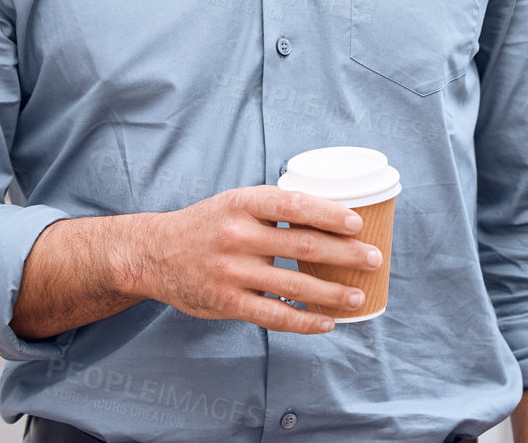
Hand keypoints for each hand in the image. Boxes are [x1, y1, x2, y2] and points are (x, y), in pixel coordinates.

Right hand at [129, 186, 381, 333]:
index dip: (329, 214)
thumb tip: (328, 214)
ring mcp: (232, 271)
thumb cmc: (205, 225)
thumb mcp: (234, 203)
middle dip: (346, 254)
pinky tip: (326, 323)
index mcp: (242, 203)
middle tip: (374, 259)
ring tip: (358, 296)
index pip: (294, 205)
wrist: (153, 253)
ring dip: (333, 293)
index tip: (358, 223)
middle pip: (304, 246)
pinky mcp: (227, 302)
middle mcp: (238, 235)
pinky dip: (305, 322)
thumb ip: (272, 209)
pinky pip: (275, 316)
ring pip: (295, 285)